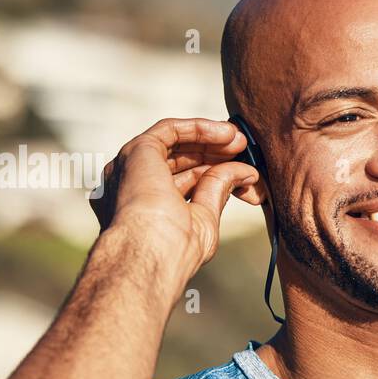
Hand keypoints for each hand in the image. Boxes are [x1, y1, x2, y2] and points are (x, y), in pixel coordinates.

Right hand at [90, 118, 262, 276]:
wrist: (153, 250)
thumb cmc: (175, 249)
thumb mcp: (205, 218)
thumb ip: (218, 190)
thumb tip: (245, 173)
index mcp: (143, 209)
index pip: (182, 181)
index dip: (213, 172)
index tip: (243, 170)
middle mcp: (132, 186)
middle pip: (178, 160)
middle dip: (213, 153)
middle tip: (243, 149)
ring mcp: (132, 168)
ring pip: (173, 142)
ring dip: (208, 138)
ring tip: (239, 140)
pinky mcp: (137, 151)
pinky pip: (169, 130)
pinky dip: (198, 128)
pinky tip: (225, 133)